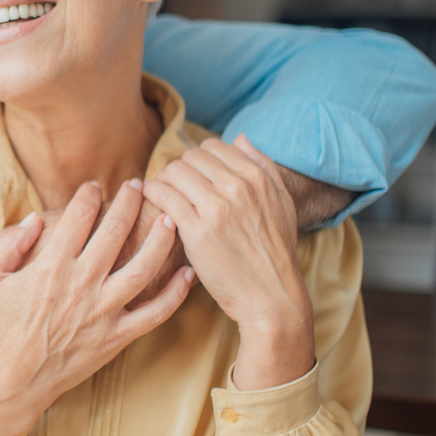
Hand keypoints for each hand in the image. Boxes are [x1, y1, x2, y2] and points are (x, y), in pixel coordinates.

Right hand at [0, 180, 196, 435]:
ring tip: (171, 218)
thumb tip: (33, 220)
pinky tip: (187, 273)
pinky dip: (175, 293)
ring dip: (161, 240)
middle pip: (115, 232)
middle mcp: (82, 284)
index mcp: (51, 267)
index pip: (78, 218)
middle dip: (129, 203)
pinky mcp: (118, 336)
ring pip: (143, 268)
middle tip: (138, 185)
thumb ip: (8, 246)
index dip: (89, 196)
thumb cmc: (0, 330)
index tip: (96, 186)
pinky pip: (155, 313)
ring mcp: (104, 311)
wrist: (13, 382)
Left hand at [143, 135, 314, 390]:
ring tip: (163, 197)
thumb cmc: (275, 253)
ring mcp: (217, 207)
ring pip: (173, 171)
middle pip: (189, 157)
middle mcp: (237, 186)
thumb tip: (239, 138)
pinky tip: (153, 205)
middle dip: (178, 171)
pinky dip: (152, 194)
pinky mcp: (197, 230)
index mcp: (257, 177)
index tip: (191, 178)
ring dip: (163, 181)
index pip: (212, 146)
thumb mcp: (282, 203)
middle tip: (173, 189)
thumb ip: (264, 166)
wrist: (272, 296)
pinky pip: (163, 194)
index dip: (197, 161)